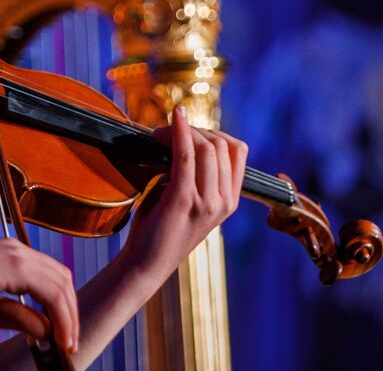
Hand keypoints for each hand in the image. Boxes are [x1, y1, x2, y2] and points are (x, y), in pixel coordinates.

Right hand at [0, 238, 78, 353]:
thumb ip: (17, 317)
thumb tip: (46, 330)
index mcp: (11, 256)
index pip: (50, 278)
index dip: (61, 306)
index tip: (61, 334)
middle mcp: (19, 250)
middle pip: (62, 279)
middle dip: (70, 313)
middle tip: (69, 342)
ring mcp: (19, 255)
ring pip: (61, 286)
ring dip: (68, 317)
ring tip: (66, 343)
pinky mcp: (16, 265)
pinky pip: (51, 293)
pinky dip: (60, 315)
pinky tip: (57, 335)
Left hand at [120, 105, 247, 279]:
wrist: (146, 264)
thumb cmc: (161, 228)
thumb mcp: (188, 198)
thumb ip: (194, 172)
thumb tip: (184, 135)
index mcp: (229, 201)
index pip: (237, 151)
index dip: (214, 133)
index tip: (189, 132)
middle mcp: (224, 202)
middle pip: (220, 145)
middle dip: (194, 129)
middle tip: (165, 132)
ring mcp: (207, 203)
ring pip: (206, 147)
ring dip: (182, 131)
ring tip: (159, 134)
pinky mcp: (183, 201)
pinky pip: (185, 156)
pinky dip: (179, 132)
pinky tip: (173, 119)